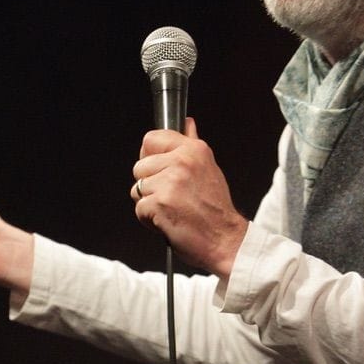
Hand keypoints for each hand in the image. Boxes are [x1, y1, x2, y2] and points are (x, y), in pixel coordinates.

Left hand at [132, 119, 247, 276]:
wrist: (225, 240)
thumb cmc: (216, 211)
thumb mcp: (209, 169)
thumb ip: (191, 145)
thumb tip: (187, 123)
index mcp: (193, 150)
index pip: (151, 139)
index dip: (150, 157)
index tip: (159, 171)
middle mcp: (182, 162)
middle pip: (139, 167)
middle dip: (150, 185)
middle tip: (172, 197)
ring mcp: (170, 182)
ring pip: (137, 189)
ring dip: (150, 204)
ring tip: (172, 210)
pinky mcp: (159, 203)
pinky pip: (139, 209)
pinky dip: (150, 220)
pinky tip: (169, 221)